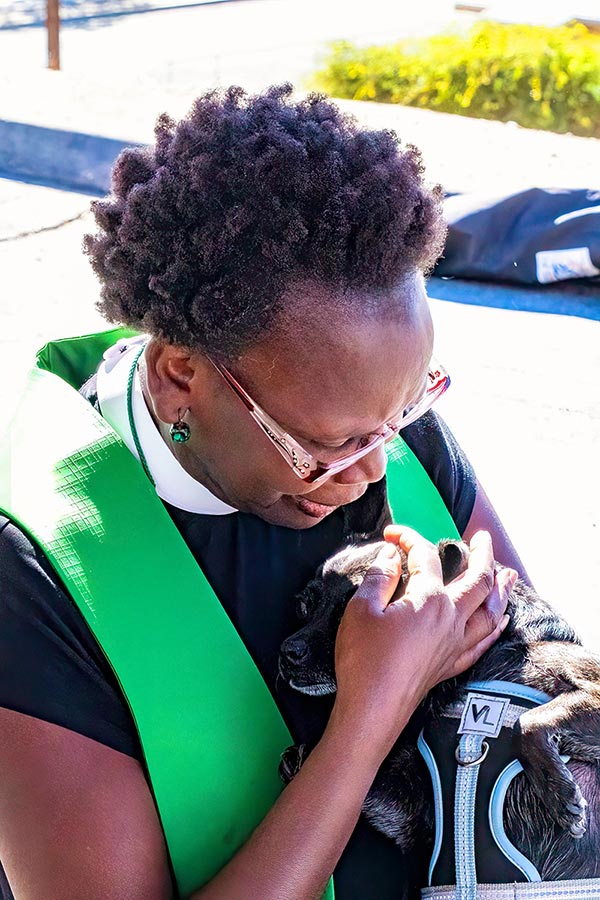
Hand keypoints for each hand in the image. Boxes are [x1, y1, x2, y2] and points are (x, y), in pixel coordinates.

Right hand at [331, 526, 514, 757]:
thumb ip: (379, 577)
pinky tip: (500, 622)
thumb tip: (391, 556)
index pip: (424, 557)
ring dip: (501, 590)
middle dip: (483, 554)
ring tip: (509, 575)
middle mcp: (449, 619)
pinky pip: (483, 642)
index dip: (409, 539)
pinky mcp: (451, 665)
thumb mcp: (360, 609)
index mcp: (428, 600)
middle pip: (478, 580)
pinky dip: (495, 628)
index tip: (391, 535)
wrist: (372, 710)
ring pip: (490, 611)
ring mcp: (454, 644)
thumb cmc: (363, 660)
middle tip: (482, 537)